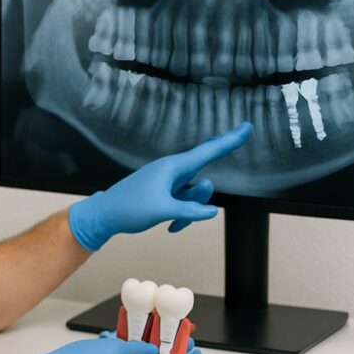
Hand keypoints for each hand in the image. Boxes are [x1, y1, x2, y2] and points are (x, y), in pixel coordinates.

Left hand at [67, 122, 252, 250]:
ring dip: (189, 212)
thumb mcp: (162, 210)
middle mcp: (173, 171)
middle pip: (204, 178)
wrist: (105, 215)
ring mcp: (170, 183)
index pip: (208, 151)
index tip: (247, 126)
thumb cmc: (129, 207)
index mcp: (173, 166)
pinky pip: (185, 204)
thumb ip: (189, 211)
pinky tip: (169, 226)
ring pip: (195, 195)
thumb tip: (212, 211)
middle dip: (200, 197)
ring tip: (170, 221)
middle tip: (181, 207)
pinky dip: (181, 216)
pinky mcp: (166, 194)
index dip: (230, 140)